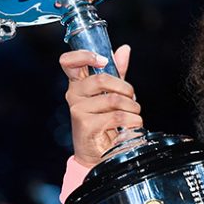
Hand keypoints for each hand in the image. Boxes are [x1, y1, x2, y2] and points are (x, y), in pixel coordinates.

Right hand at [60, 46, 142, 166]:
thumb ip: (117, 71)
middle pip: (101, 79)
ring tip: (134, 115)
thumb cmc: (105, 121)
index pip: (68, 62)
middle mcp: (74, 95)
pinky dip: (132, 120)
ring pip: (113, 99)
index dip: (83, 56)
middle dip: (125, 88)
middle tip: (132, 98)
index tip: (103, 60)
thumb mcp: (112, 92)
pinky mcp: (86, 125)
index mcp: (78, 84)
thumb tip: (124, 49)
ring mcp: (78, 110)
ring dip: (132, 107)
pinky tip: (133, 125)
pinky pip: (116, 116)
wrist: (98, 154)